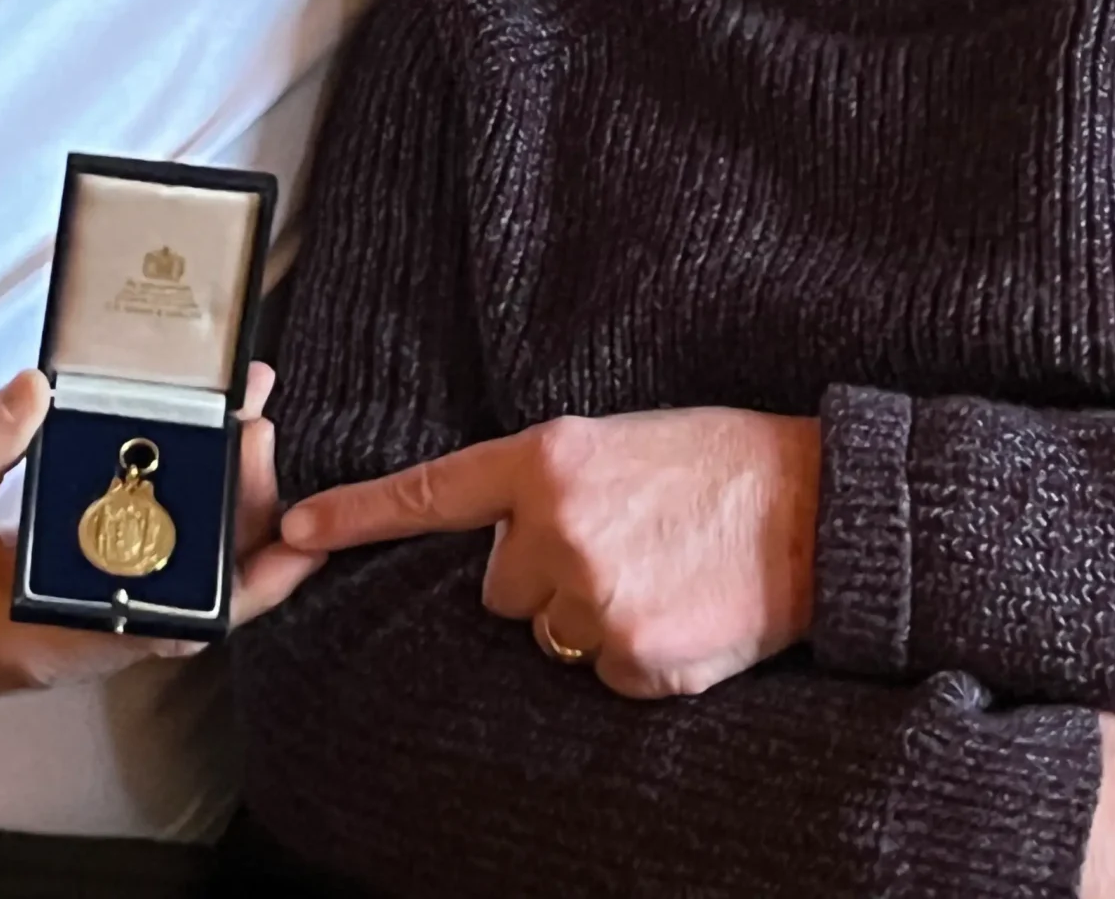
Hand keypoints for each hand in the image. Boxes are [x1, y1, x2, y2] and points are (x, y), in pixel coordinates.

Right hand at [0, 363, 320, 736]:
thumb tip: (38, 389)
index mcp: (57, 633)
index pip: (180, 613)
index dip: (240, 564)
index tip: (262, 483)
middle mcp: (87, 642)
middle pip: (202, 596)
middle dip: (248, 518)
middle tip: (260, 429)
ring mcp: (84, 632)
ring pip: (185, 590)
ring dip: (224, 521)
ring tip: (244, 437)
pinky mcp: (72, 613)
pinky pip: (151, 578)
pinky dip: (184, 531)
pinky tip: (195, 474)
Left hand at [280, 408, 818, 697]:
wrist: (822, 512)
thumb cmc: (723, 464)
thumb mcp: (620, 442)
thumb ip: (547, 483)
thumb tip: (502, 536)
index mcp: (548, 461)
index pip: (432, 493)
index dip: (355, 513)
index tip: (291, 527)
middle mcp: (558, 531)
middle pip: (500, 586)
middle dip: (545, 572)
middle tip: (622, 541)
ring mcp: (595, 602)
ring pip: (549, 633)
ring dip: (590, 614)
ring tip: (660, 572)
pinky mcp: (635, 662)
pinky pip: (604, 673)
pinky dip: (636, 654)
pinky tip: (681, 610)